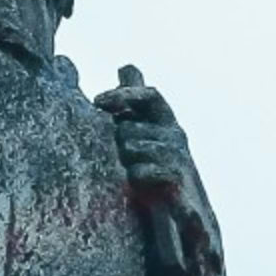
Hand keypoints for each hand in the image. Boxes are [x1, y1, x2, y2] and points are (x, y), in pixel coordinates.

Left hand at [96, 71, 193, 201]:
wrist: (179, 209)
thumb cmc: (154, 167)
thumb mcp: (142, 130)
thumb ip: (133, 101)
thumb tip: (126, 66)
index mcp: (165, 119)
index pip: (149, 95)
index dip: (124, 94)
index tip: (96, 101)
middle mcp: (175, 133)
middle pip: (129, 126)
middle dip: (118, 141)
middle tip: (124, 157)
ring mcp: (178, 155)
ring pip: (131, 147)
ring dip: (125, 161)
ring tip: (132, 172)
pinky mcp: (177, 177)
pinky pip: (141, 171)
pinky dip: (134, 177)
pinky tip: (136, 182)